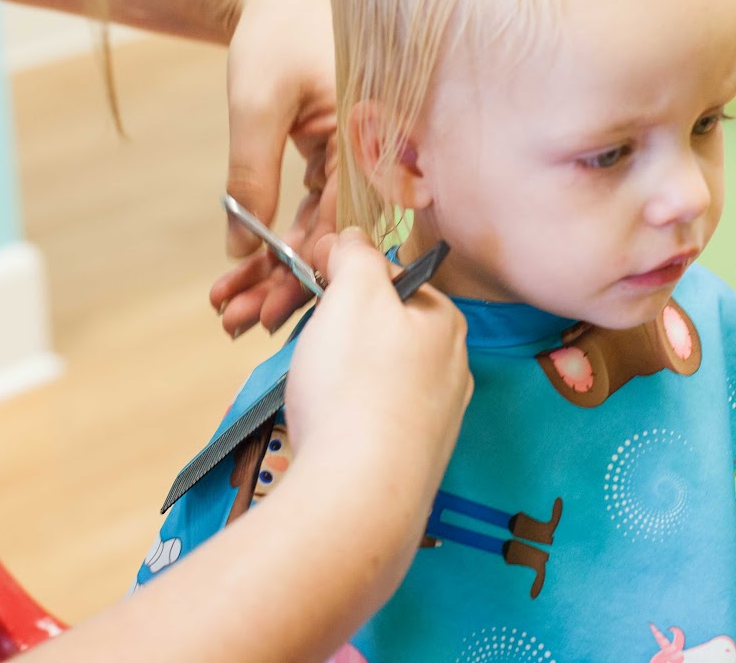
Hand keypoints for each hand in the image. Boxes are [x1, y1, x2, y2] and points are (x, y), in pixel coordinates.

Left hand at [209, 0, 338, 336]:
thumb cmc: (274, 34)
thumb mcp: (256, 104)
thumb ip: (251, 175)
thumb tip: (241, 246)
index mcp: (371, 134)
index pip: (343, 219)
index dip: (308, 270)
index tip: (272, 308)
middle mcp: (374, 152)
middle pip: (333, 235)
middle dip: (286, 281)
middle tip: (241, 323)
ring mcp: (356, 158)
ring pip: (319, 229)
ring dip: (278, 269)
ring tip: (233, 307)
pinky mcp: (335, 160)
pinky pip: (311, 211)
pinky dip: (278, 238)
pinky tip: (247, 270)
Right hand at [283, 230, 471, 529]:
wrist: (357, 496)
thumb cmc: (355, 388)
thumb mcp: (353, 292)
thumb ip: (355, 254)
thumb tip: (351, 240)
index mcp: (445, 320)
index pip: (387, 278)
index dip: (337, 274)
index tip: (300, 283)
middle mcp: (450, 368)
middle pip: (376, 326)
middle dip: (325, 325)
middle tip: (285, 335)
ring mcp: (433, 418)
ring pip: (368, 372)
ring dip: (326, 369)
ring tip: (301, 384)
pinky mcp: (408, 458)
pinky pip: (366, 417)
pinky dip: (337, 412)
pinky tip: (319, 423)